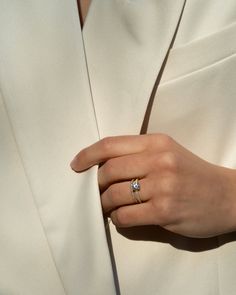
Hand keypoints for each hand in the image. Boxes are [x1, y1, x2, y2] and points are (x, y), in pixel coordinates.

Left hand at [70, 134, 235, 237]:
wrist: (227, 195)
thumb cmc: (192, 173)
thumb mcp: (168, 152)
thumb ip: (138, 154)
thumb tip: (102, 165)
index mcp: (156, 142)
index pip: (110, 144)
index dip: (87, 155)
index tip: (75, 165)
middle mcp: (158, 160)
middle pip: (108, 171)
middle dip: (96, 184)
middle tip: (97, 192)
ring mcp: (162, 186)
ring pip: (113, 195)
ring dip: (104, 204)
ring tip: (108, 206)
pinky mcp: (165, 211)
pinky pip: (125, 216)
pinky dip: (117, 218)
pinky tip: (122, 217)